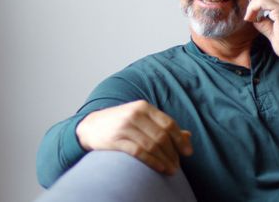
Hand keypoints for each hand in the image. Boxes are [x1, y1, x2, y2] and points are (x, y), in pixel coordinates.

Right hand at [75, 100, 192, 174]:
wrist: (90, 126)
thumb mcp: (141, 118)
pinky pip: (139, 152)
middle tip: (178, 165)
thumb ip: (162, 125)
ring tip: (172, 170)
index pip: (168, 123)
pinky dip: (152, 162)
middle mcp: (135, 114)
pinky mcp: (116, 140)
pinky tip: (160, 168)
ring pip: (152, 146)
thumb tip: (188, 136)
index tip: (188, 153)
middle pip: (161, 136)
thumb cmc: (120, 122)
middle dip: (173, 153)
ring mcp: (124, 127)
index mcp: (143, 107)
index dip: (180, 140)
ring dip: (165, 160)